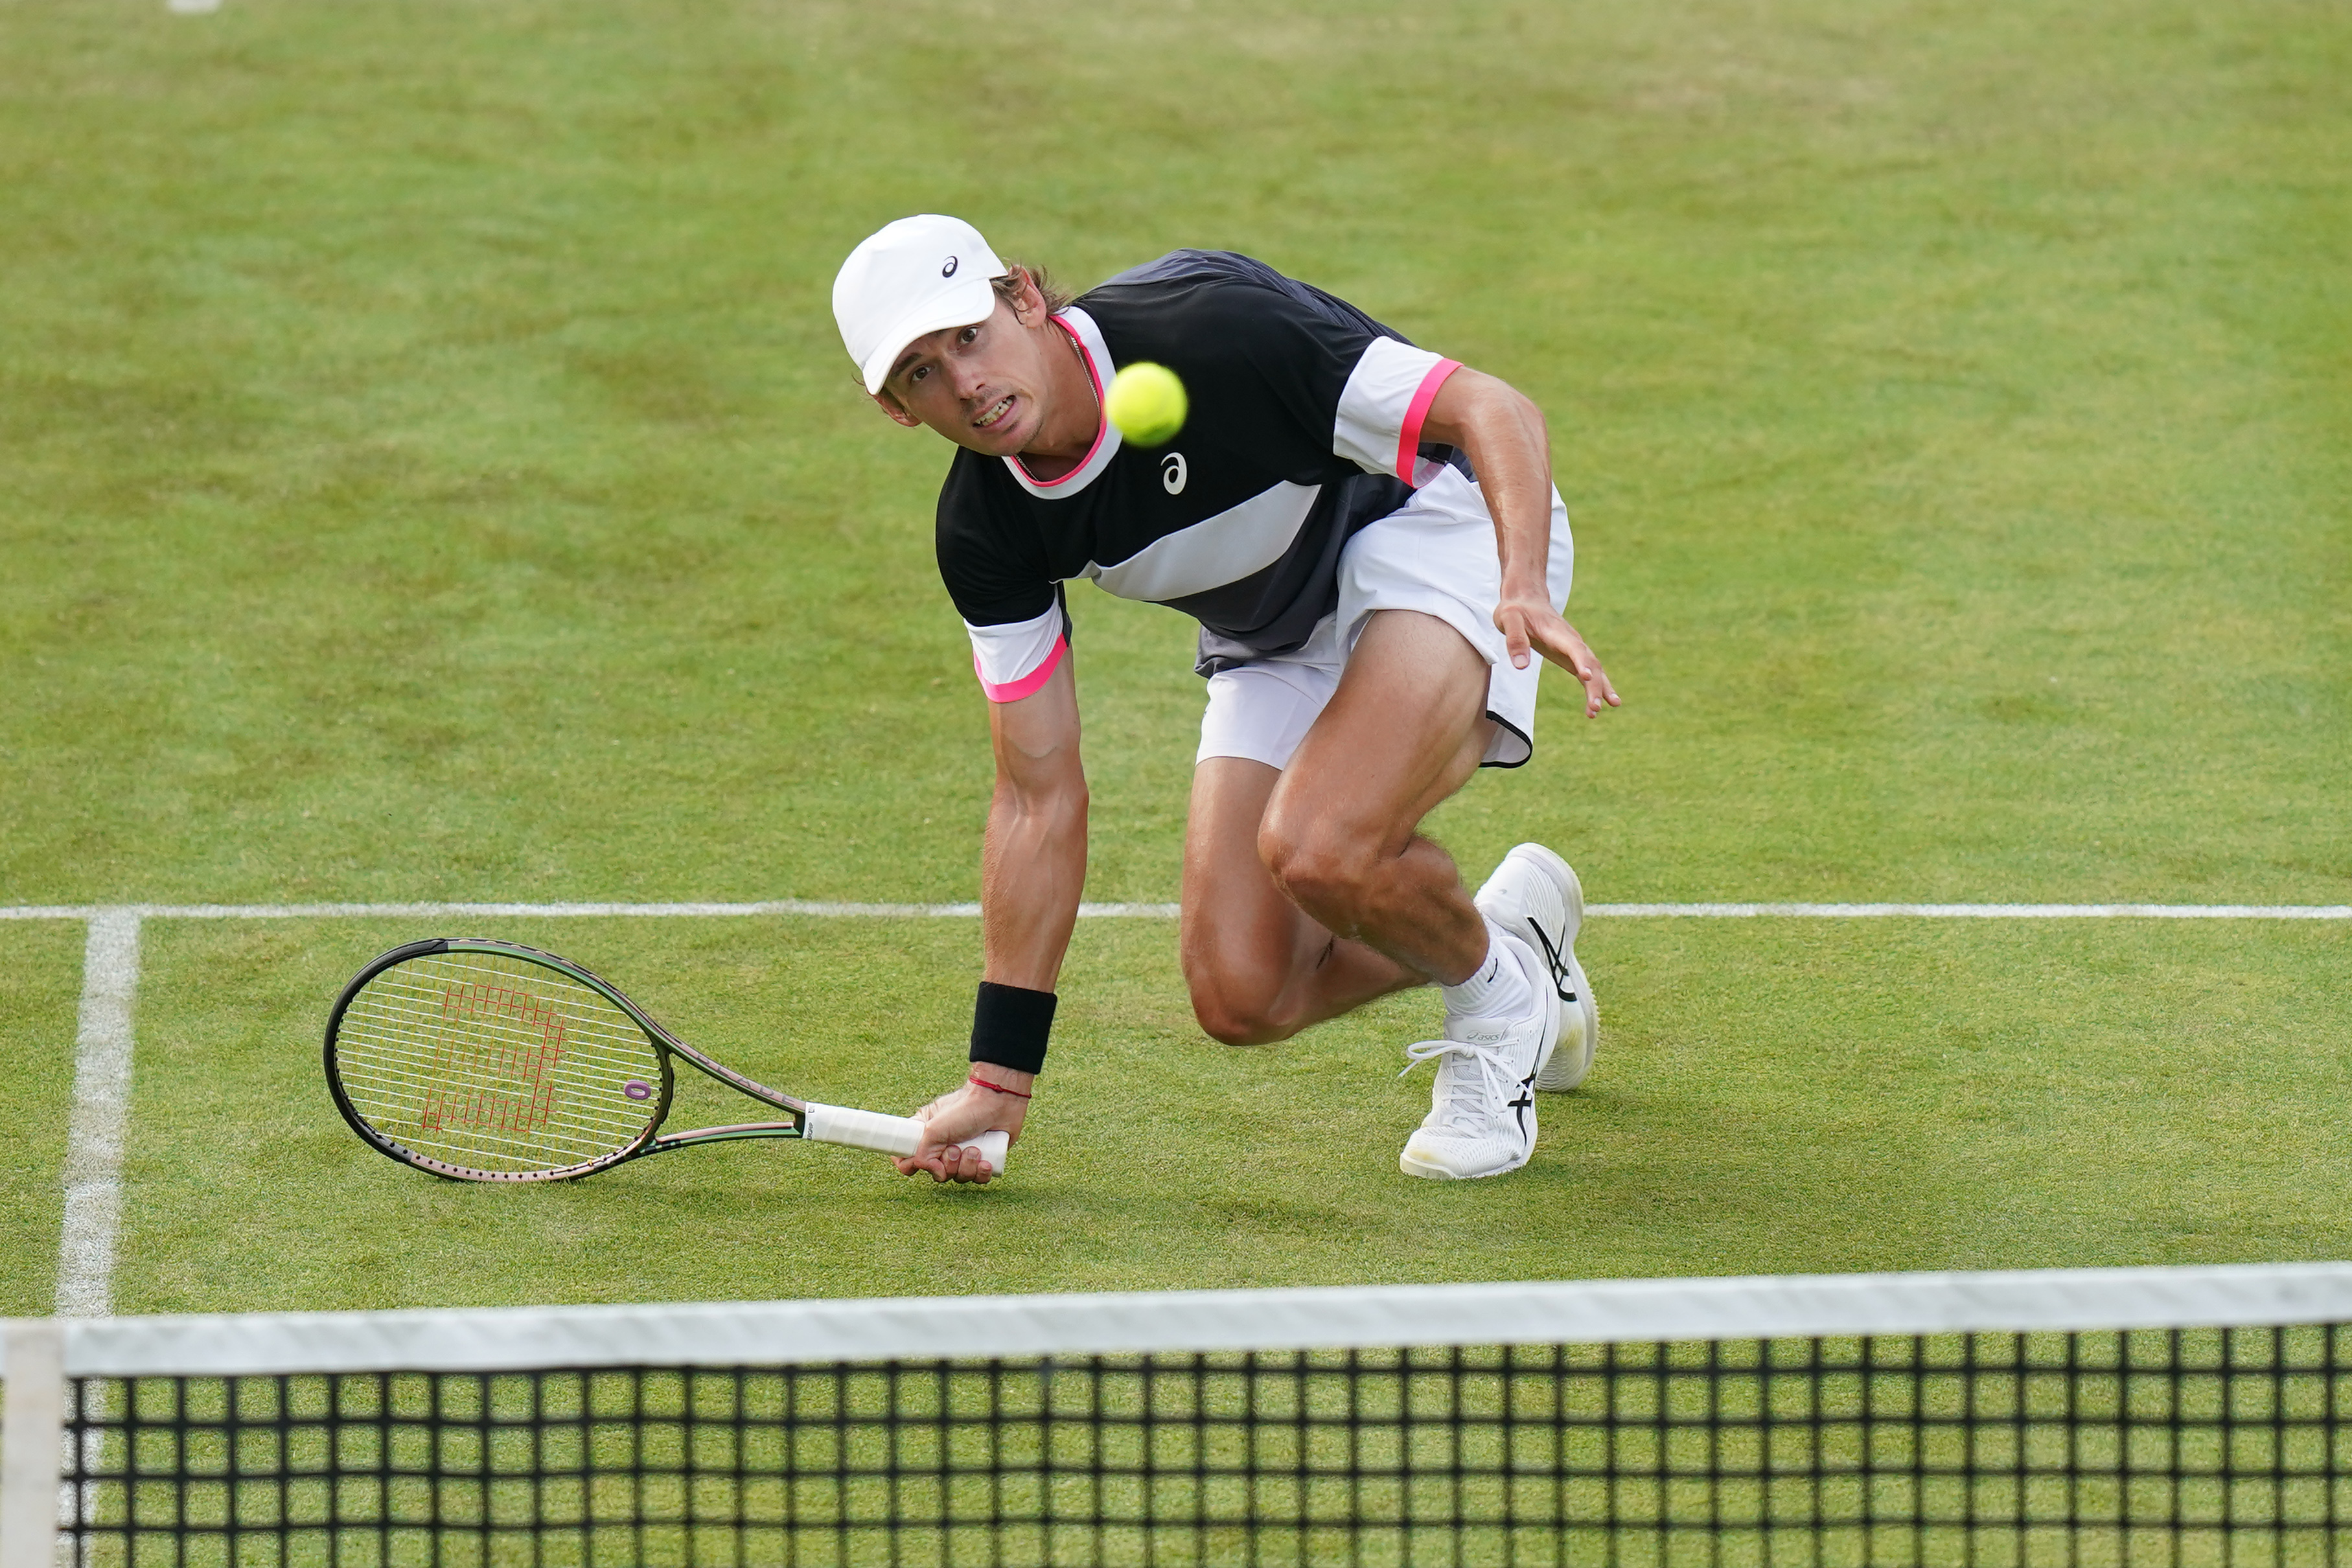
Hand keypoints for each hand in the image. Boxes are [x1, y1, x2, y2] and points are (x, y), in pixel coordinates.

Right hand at [893, 1071, 1030, 1183]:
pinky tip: (986, 1161)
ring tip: (975, 1148)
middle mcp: (944, 1146)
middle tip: (955, 1148)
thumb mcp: (932, 1129)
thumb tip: (936, 1173)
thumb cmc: (963, 1108)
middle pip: (937, 1174)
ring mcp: (965, 1154)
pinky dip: (981, 1173)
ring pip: (959, 1177)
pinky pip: (978, 1179)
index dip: (912, 1166)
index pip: (908, 1159)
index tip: (923, 1161)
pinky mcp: (984, 1159)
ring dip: (967, 1166)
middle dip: (948, 1165)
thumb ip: (922, 1155)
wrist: (997, 1102)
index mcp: (926, 1136)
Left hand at [1494, 596, 1620, 717]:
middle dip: (1595, 685)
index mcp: (1556, 632)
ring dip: (1600, 689)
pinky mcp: (1570, 657)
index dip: (1581, 661)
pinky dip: (1593, 689)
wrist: (1526, 599)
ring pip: (1593, 669)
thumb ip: (1515, 640)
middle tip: (1596, 708)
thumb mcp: (1508, 619)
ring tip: (1603, 709)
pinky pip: (1587, 674)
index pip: (1573, 647)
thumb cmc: (1516, 609)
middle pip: (1589, 662)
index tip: (1586, 677)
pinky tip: (1595, 707)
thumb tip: (1520, 666)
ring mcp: (1573, 649)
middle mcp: (1571, 640)